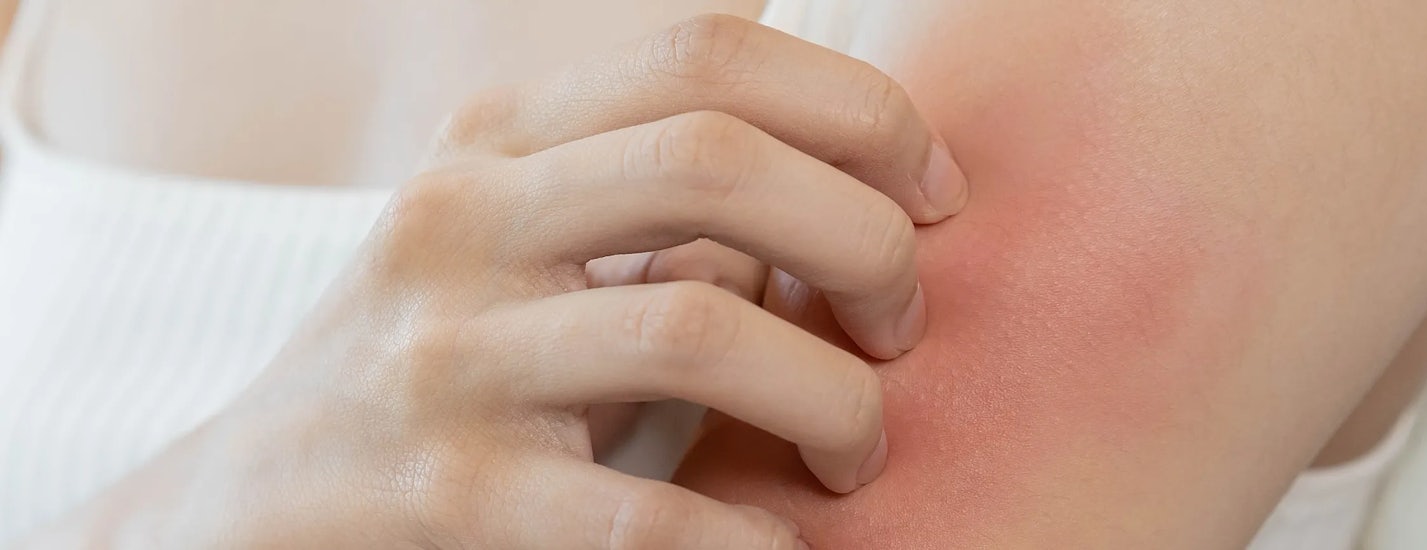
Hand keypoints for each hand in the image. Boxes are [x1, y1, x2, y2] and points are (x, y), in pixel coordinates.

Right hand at [27, 14, 967, 549]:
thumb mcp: (525, 242)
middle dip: (863, 239)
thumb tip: (854, 180)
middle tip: (904, 324)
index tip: (932, 194)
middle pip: (715, 159)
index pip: (705, 55)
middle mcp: (458, 221)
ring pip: (698, 328)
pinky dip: (752, 541)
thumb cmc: (440, 366)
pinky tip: (780, 549)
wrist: (239, 510)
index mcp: (496, 140)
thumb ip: (656, 195)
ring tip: (853, 449)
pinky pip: (647, 520)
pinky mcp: (440, 499)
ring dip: (834, 397)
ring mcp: (441, 358)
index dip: (857, 108)